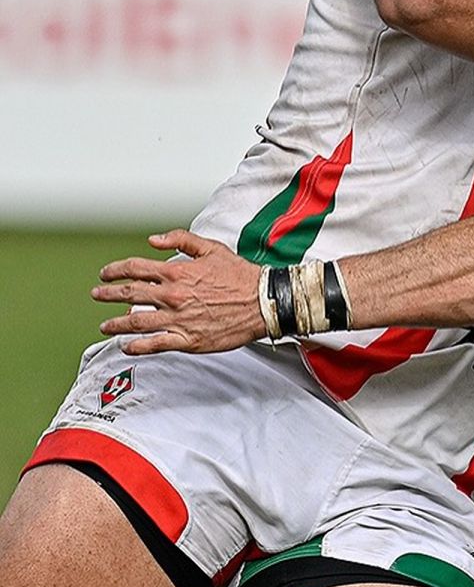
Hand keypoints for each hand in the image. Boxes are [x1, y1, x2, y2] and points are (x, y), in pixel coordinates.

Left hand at [92, 230, 264, 354]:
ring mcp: (178, 319)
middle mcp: (173, 295)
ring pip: (136, 321)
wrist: (263, 302)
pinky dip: (137, 346)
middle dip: (108, 295)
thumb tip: (152, 240)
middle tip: (97, 295)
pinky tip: (126, 346)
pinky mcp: (187, 339)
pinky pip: (155, 344)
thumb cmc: (240, 275)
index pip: (134, 269)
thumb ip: (179, 240)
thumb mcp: (211, 248)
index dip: (115, 271)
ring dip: (116, 323)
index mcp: (177, 271)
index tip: (106, 275)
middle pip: (129, 294)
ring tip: (105, 325)